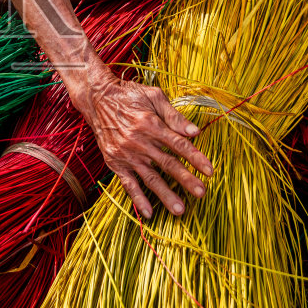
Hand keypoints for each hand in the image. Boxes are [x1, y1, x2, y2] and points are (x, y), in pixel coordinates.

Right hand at [75, 71, 213, 218]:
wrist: (97, 99)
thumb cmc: (129, 95)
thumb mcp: (153, 96)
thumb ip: (174, 115)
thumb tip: (195, 131)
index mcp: (151, 124)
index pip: (179, 144)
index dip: (196, 158)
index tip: (210, 171)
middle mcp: (139, 142)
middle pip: (167, 164)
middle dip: (186, 179)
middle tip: (202, 193)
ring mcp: (127, 154)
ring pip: (150, 178)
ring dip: (165, 194)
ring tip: (180, 209)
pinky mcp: (115, 162)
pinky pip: (128, 183)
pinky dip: (137, 199)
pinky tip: (148, 213)